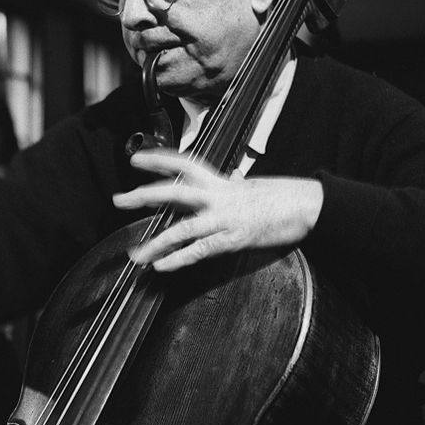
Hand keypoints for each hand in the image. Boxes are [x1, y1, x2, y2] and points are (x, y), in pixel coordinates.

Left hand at [113, 149, 323, 270]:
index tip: (135, 159)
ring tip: (135, 255)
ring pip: (182, 229)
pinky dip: (179, 258)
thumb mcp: (248, 187)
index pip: (183, 164)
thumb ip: (227, 188)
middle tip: (118, 199)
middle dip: (143, 195)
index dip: (158, 159)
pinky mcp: (233, 238)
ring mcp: (224, 217)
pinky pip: (200, 250)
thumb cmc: (279, 197)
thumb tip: (221, 184)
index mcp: (220, 181)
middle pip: (174, 191)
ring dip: (155, 243)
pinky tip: (161, 266)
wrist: (306, 205)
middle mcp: (218, 195)